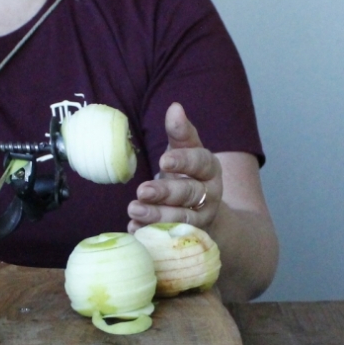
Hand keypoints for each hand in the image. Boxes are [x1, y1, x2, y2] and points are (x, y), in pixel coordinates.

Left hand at [128, 102, 221, 230]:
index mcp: (209, 169)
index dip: (184, 162)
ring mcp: (201, 219)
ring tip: (134, 211)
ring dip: (157, 216)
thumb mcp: (185, 151)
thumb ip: (180, 132)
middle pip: (190, 193)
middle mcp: (209, 194)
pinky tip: (134, 228)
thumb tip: (174, 107)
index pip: (200, 162)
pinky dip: (151, 233)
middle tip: (142, 191)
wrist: (205, 211)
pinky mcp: (189, 237)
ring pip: (182, 218)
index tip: (163, 160)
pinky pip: (171, 237)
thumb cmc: (188, 175)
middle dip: (166, 193)